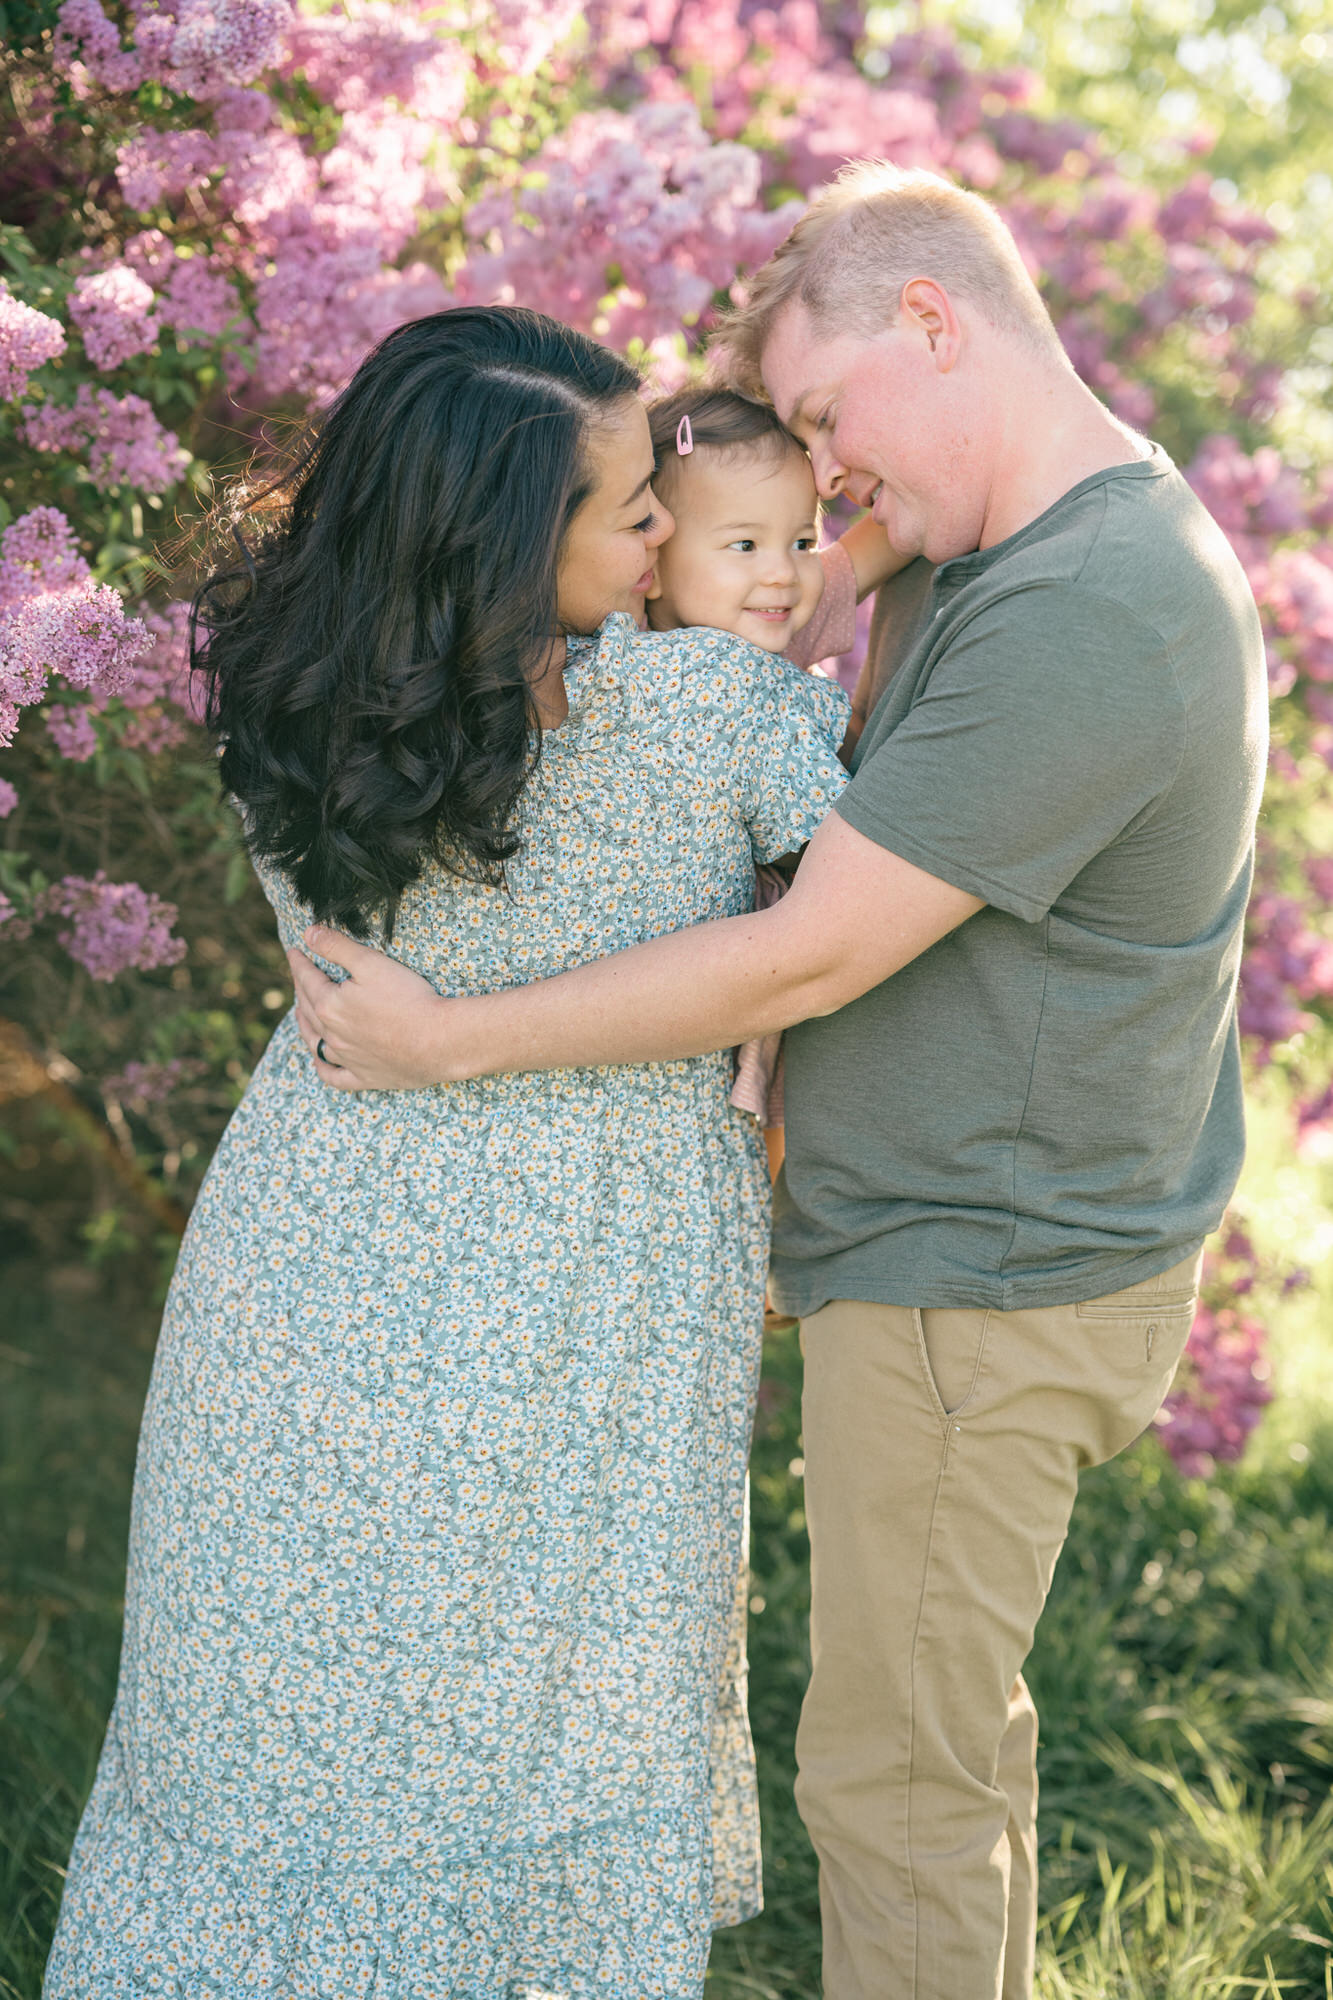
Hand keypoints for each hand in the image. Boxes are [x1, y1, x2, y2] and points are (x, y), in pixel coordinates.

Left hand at [286, 926, 451, 1090]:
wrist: (439, 1041)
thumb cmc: (408, 998)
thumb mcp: (371, 963)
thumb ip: (337, 947)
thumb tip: (308, 934)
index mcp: (328, 1005)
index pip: (306, 979)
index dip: (298, 963)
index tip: (294, 952)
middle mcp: (332, 1035)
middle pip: (307, 1008)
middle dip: (300, 988)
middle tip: (299, 976)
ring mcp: (347, 1058)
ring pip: (315, 1041)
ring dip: (304, 1025)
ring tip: (300, 1013)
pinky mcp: (365, 1077)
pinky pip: (334, 1076)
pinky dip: (322, 1067)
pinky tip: (319, 1060)